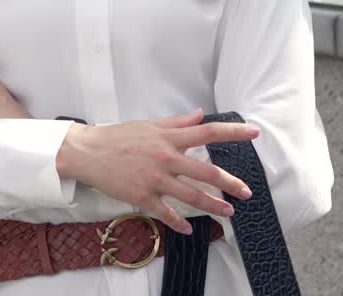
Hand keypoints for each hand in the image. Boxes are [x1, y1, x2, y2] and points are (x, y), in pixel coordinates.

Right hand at [55, 108, 256, 234]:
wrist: (88, 152)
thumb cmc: (118, 136)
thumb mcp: (149, 124)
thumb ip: (177, 122)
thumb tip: (199, 115)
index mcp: (169, 137)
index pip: (208, 131)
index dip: (233, 132)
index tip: (254, 133)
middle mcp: (166, 157)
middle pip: (206, 171)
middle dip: (230, 182)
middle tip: (246, 191)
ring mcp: (155, 178)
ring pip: (191, 195)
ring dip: (213, 205)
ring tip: (228, 212)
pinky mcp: (142, 196)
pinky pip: (166, 212)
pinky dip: (179, 222)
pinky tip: (189, 228)